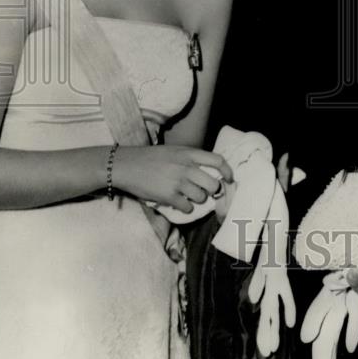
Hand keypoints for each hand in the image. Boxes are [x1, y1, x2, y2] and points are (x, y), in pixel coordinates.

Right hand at [112, 145, 232, 212]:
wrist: (128, 165)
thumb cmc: (151, 157)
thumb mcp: (174, 151)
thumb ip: (191, 158)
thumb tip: (207, 170)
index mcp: (189, 153)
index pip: (217, 161)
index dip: (227, 171)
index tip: (229, 178)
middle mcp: (186, 167)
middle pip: (213, 184)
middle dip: (213, 191)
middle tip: (207, 192)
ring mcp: (178, 182)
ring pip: (201, 197)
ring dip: (198, 199)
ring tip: (190, 196)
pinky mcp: (169, 196)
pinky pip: (187, 207)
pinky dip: (186, 207)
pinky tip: (179, 203)